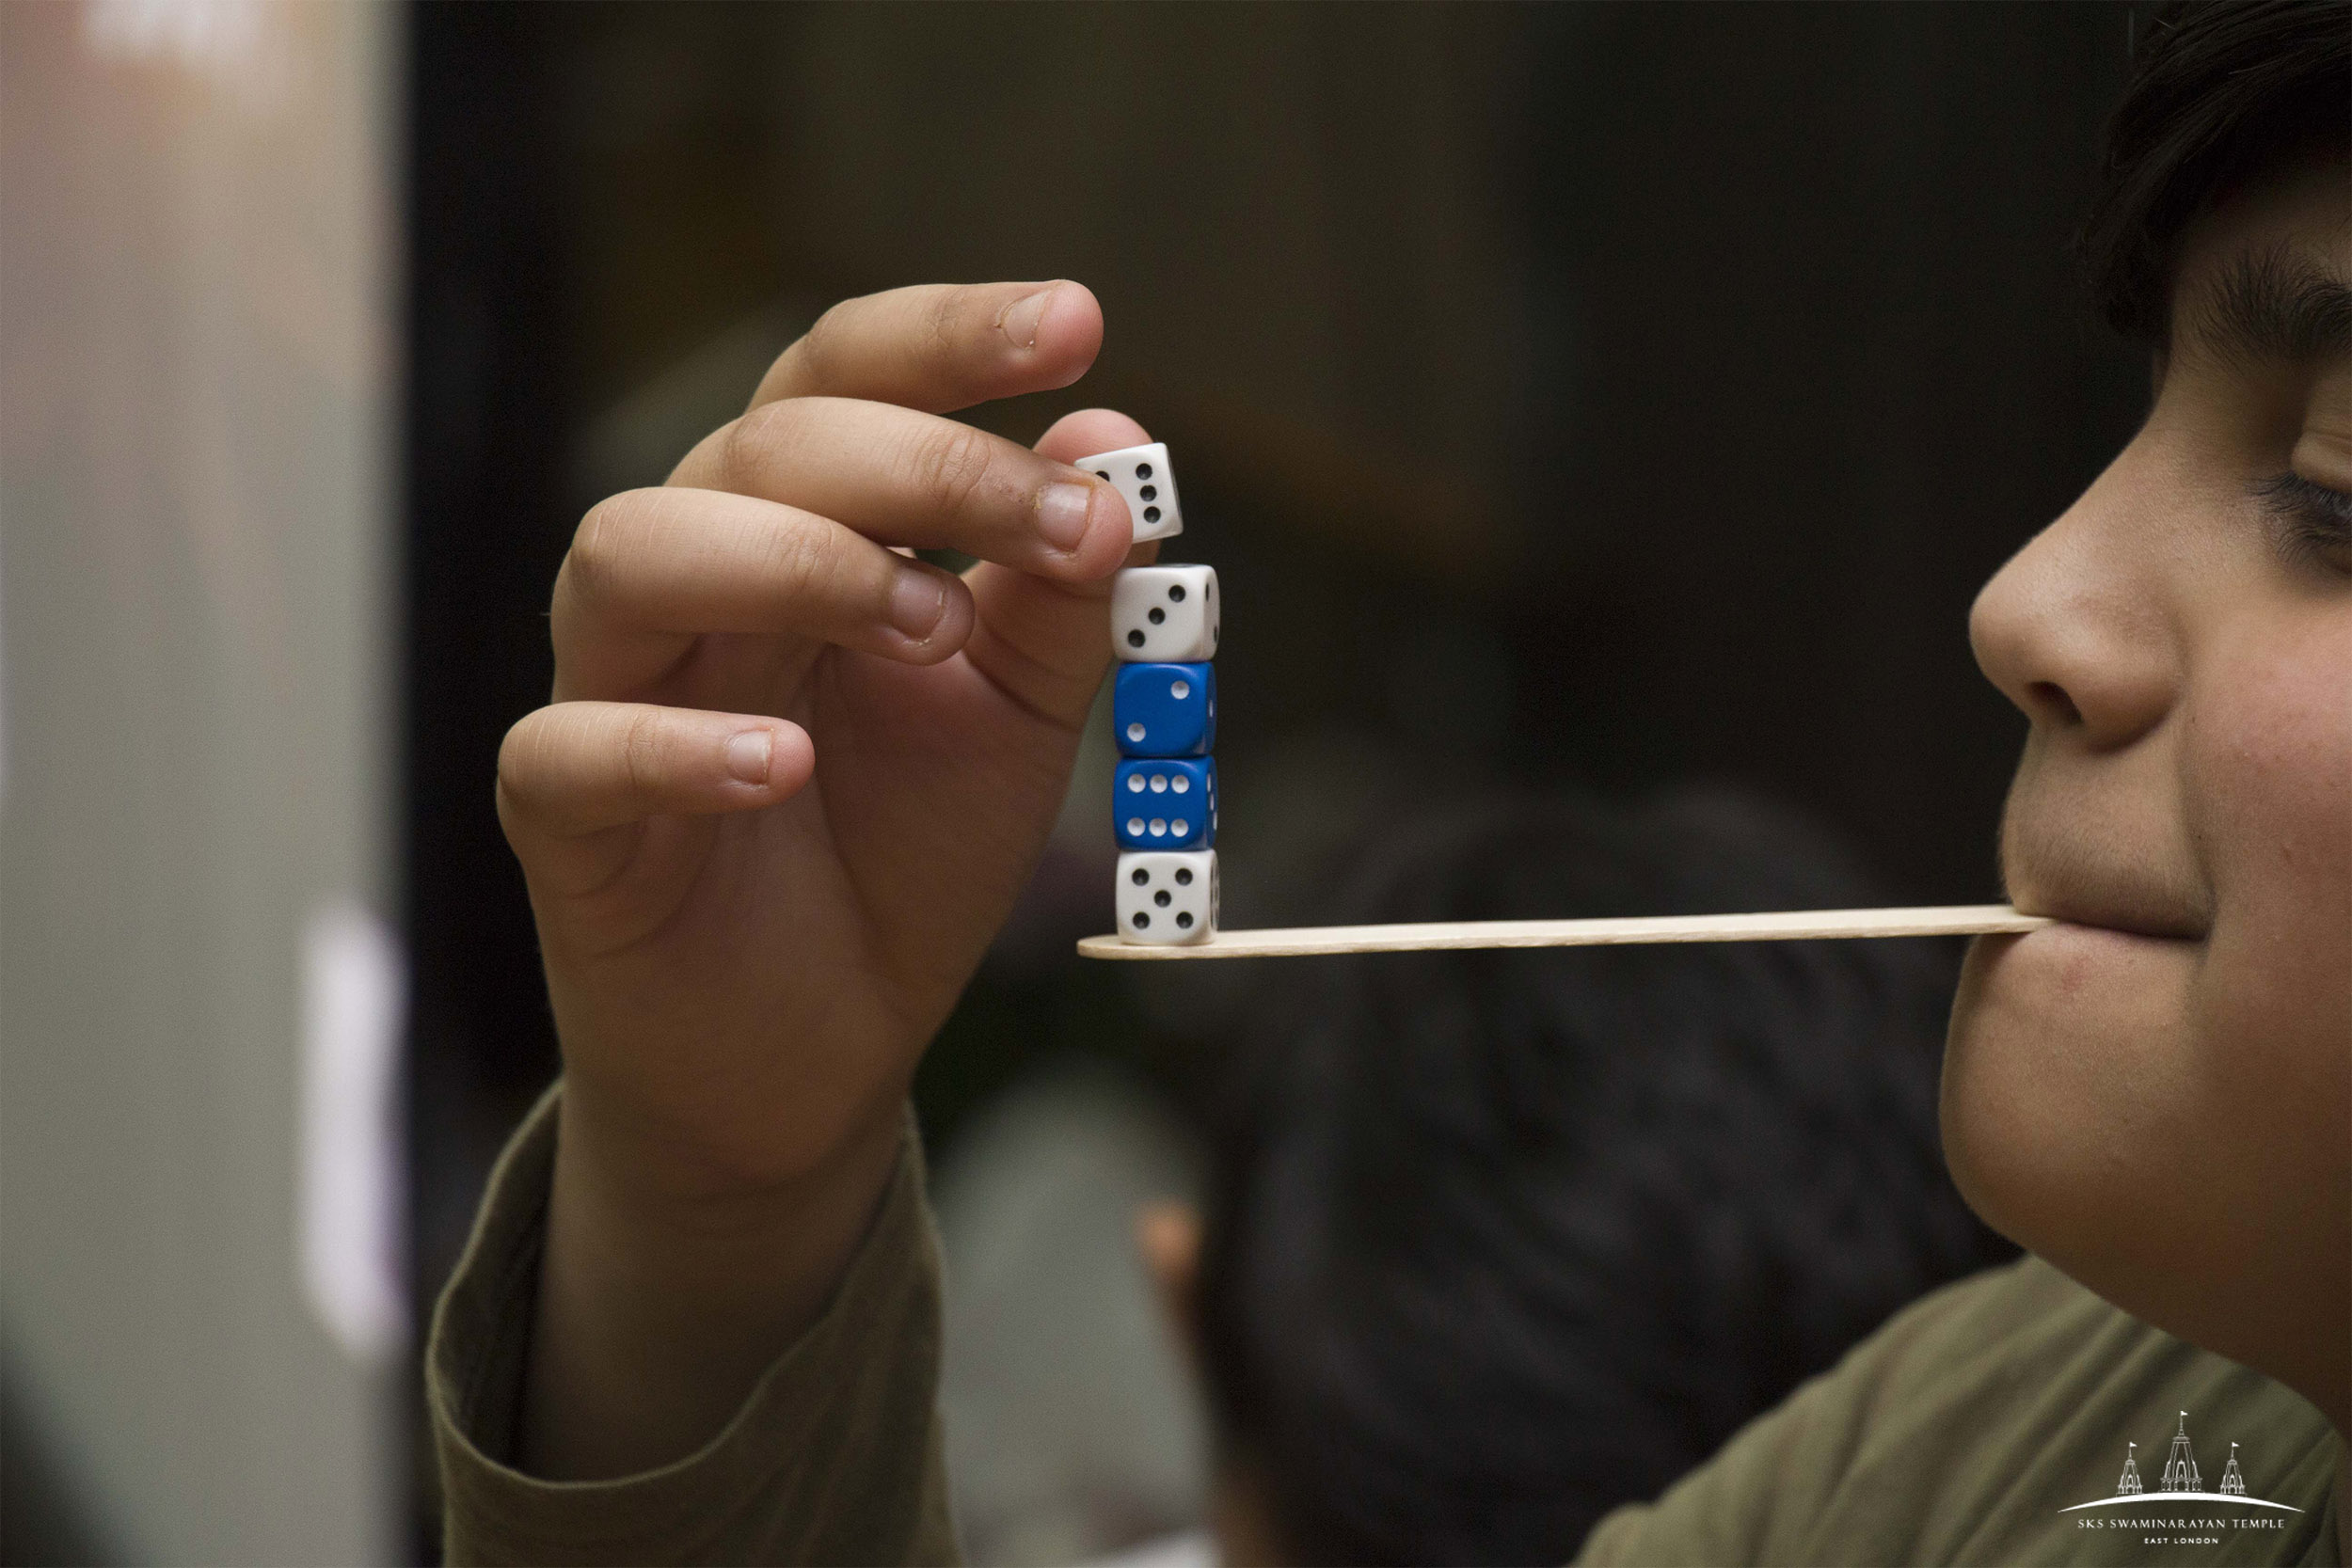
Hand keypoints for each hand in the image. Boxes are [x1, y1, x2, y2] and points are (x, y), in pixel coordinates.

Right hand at [494, 281, 1148, 1475]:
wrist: (819, 1049)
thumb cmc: (901, 857)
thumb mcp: (1016, 721)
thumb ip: (1059, 596)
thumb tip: (1115, 446)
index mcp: (804, 525)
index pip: (850, 378)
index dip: (952, 339)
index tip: (1076, 327)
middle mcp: (700, 577)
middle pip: (761, 442)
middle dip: (924, 463)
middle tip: (1057, 527)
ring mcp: (615, 687)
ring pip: (632, 550)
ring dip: (794, 561)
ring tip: (923, 624)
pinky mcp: (561, 816)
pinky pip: (572, 748)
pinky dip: (676, 744)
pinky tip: (789, 767)